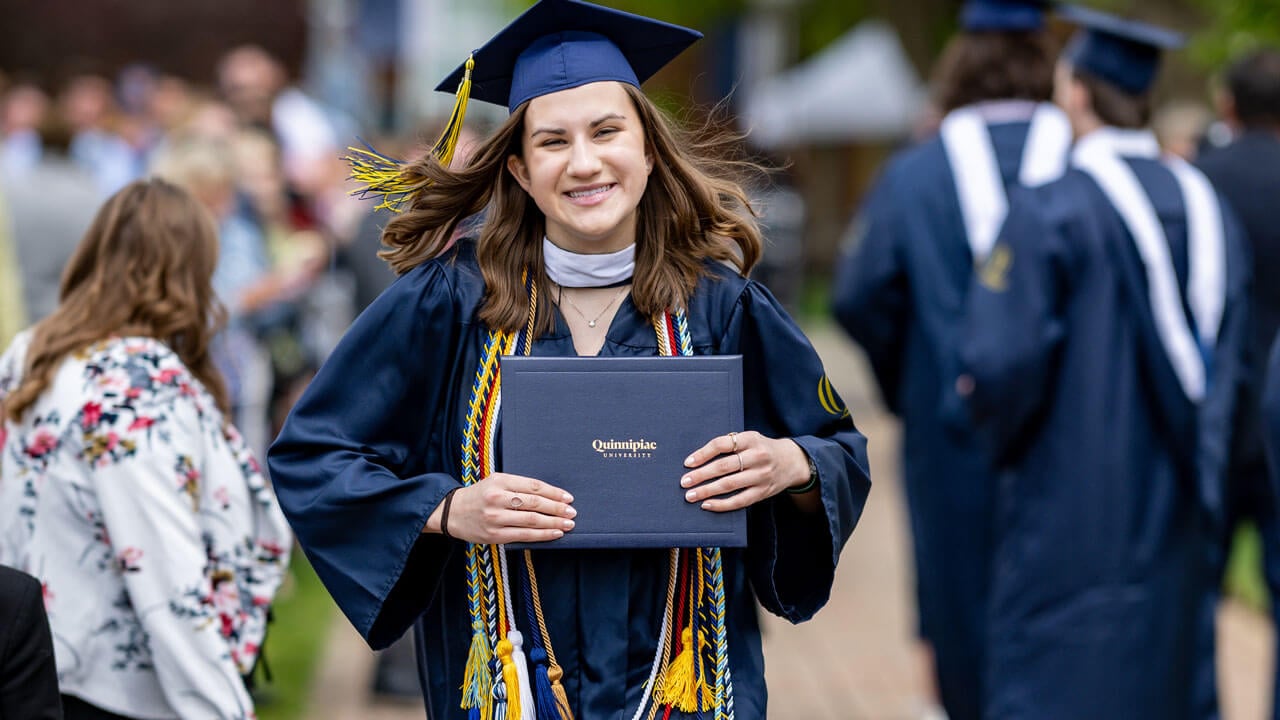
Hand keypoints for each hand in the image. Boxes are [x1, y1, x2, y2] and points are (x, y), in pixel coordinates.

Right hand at [433, 473, 575, 543]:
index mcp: (500, 481)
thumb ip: (518, 485)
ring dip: (554, 522)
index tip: (568, 497)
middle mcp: (497, 498)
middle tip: (572, 511)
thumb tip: (549, 495)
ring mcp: (495, 518)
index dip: (553, 492)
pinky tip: (555, 533)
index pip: (533, 486)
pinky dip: (542, 535)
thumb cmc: (480, 495)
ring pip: (531, 520)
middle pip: (534, 503)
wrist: (452, 512)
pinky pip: (524, 536)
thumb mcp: (496, 481)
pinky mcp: (494, 535)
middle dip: (557, 508)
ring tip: (568, 523)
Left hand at [680, 431, 810, 511]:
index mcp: (751, 439)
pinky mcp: (763, 492)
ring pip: (730, 485)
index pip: (722, 444)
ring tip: (691, 495)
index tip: (688, 463)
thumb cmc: (762, 448)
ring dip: (707, 491)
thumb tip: (698, 458)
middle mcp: (757, 457)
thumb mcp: (750, 438)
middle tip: (684, 482)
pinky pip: (740, 500)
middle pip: (724, 467)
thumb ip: (730, 443)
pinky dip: (722, 504)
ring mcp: (761, 475)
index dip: (703, 454)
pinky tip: (707, 505)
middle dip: (701, 475)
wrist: (792, 461)